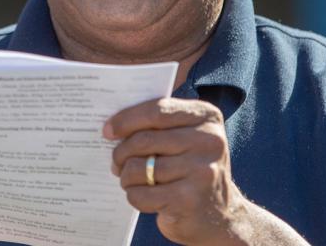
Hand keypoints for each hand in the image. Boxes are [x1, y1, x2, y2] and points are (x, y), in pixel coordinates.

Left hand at [104, 97, 252, 244]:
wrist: (218, 215)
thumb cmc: (190, 169)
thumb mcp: (185, 137)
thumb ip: (159, 125)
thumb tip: (112, 125)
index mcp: (206, 116)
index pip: (156, 110)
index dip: (126, 119)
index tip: (108, 130)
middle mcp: (209, 141)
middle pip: (144, 140)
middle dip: (121, 152)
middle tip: (116, 162)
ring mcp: (201, 171)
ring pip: (140, 168)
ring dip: (126, 176)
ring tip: (130, 179)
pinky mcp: (189, 199)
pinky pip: (142, 194)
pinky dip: (134, 196)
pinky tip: (143, 195)